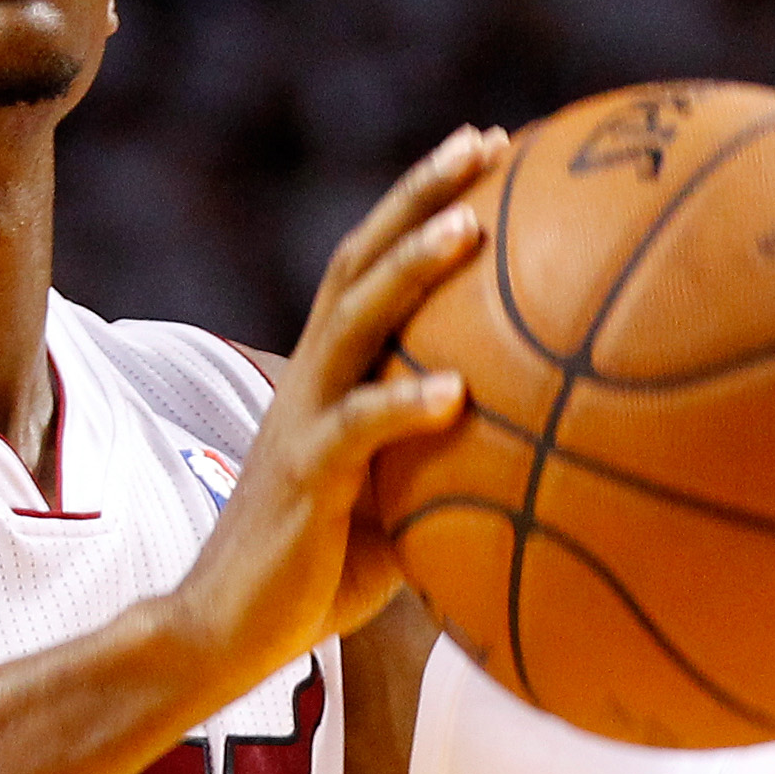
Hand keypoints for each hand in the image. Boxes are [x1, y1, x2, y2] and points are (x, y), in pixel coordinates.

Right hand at [172, 125, 498, 694]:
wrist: (224, 631)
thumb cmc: (317, 576)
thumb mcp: (400, 506)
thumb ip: (453, 468)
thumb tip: (550, 463)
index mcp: (332, 377)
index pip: (373, 267)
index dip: (424, 204)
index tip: (492, 151)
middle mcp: (311, 380)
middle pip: (361, 260)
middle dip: (422, 194)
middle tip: (486, 142)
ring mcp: (303, 423)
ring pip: (353, 322)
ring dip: (410, 268)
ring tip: (470, 227)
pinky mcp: (302, 480)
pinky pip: (354, 431)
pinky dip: (401, 406)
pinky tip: (455, 392)